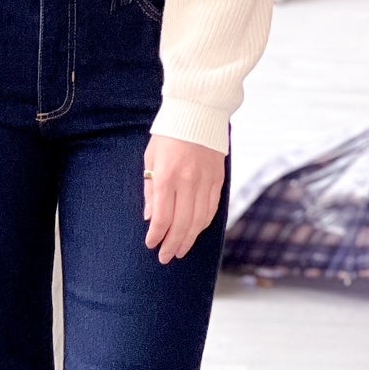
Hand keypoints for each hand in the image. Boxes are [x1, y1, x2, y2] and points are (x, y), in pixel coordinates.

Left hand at [143, 134, 224, 263]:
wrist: (198, 112)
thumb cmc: (169, 134)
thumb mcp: (151, 158)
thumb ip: (150, 189)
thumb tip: (150, 218)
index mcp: (167, 176)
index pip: (162, 216)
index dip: (157, 235)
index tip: (151, 244)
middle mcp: (188, 182)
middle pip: (182, 224)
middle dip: (173, 244)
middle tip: (166, 257)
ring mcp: (205, 181)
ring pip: (199, 220)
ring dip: (189, 239)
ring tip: (180, 250)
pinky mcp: (218, 179)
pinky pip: (212, 209)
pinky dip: (203, 224)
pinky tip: (195, 232)